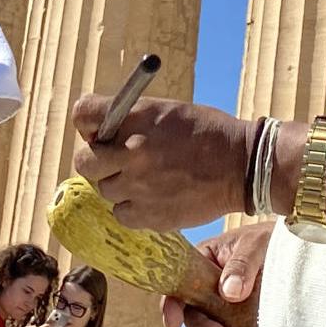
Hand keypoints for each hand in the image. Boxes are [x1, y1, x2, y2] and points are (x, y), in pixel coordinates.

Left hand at [70, 95, 247, 230]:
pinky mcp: (150, 216)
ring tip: (147, 178)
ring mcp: (139, 187)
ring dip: (119, 184)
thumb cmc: (205, 133)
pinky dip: (132, 207)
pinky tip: (154, 196)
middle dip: (96, 160)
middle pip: (84, 161)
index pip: (83, 114)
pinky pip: (121, 213)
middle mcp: (132, 152)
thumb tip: (95, 135)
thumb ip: (129, 119)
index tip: (99, 132)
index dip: (89, 124)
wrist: (242, 166)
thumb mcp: (166, 110)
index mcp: (137, 118)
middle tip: (116, 161)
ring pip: (104, 190)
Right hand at [161, 221, 272, 326]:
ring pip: (211, 323)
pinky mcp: (241, 315)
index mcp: (203, 261)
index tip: (173, 323)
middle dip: (200, 326)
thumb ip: (242, 264)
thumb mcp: (256, 244)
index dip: (171, 304)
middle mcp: (209, 284)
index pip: (178, 284)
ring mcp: (224, 303)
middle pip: (193, 311)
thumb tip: (229, 291)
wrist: (297, 245)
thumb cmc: (271, 237)